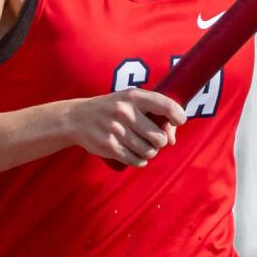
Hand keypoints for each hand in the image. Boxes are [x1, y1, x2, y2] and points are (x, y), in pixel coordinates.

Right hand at [67, 87, 186, 167]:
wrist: (77, 118)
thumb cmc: (112, 109)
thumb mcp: (130, 102)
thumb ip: (155, 115)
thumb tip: (172, 140)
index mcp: (133, 96)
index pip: (166, 106)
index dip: (178, 116)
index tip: (178, 121)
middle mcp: (125, 111)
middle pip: (160, 138)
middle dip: (160, 142)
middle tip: (152, 139)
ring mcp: (116, 129)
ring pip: (149, 152)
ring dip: (149, 153)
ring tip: (141, 146)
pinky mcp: (109, 146)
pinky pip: (136, 161)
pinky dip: (139, 160)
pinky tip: (134, 154)